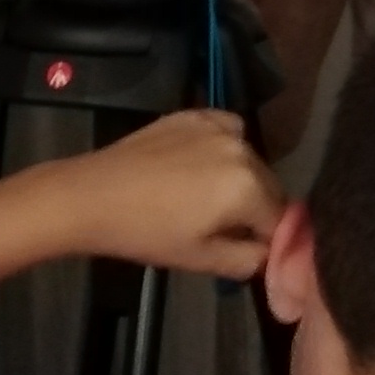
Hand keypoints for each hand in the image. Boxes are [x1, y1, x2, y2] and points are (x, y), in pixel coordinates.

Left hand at [47, 109, 286, 279]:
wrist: (91, 196)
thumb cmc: (146, 234)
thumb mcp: (203, 260)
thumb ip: (251, 260)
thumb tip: (273, 256)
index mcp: (248, 188)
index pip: (282, 221)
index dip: (269, 241)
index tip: (248, 250)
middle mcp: (243, 150)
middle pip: (271, 188)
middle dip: (257, 210)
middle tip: (224, 228)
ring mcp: (219, 126)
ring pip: (251, 161)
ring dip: (242, 180)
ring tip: (206, 199)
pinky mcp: (196, 114)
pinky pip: (230, 132)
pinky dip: (226, 149)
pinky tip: (203, 165)